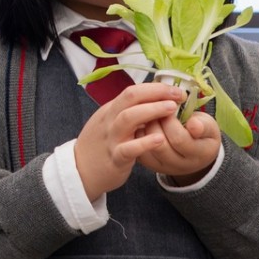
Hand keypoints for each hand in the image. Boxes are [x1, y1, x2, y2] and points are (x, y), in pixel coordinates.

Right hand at [71, 82, 183, 201]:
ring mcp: (111, 139)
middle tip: (178, 94)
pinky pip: (128, 149)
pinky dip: (144, 143)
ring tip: (172, 109)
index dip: (155, 88)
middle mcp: (110, 120)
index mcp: (111, 110)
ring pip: (128, 118)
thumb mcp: (110, 122)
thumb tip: (154, 99)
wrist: (80, 171)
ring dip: (151, 111)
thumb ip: (128, 111)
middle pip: (130, 98)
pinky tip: (160, 140)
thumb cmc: (101, 144)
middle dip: (156, 93)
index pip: (132, 91)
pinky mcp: (115, 158)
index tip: (175, 90)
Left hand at [136, 104, 222, 184]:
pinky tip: (145, 124)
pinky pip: (139, 151)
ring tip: (151, 115)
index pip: (179, 138)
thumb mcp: (209, 127)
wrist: (195, 153)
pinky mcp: (150, 164)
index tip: (169, 106)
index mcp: (198, 154)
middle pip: (160, 145)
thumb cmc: (202, 134)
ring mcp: (163, 167)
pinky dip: (140, 135)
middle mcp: (180, 165)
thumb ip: (203, 126)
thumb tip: (193, 124)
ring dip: (146, 128)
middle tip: (156, 109)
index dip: (171, 120)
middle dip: (156, 123)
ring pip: (147, 149)